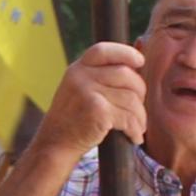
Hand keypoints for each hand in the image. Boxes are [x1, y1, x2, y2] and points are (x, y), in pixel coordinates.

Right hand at [37, 43, 149, 164]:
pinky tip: (134, 136)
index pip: (104, 51)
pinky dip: (135, 129)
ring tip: (138, 127)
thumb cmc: (74, 118)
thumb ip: (100, 76)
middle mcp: (81, 76)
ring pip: (131, 98)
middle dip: (140, 93)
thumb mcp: (80, 89)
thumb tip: (137, 65)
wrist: (56, 143)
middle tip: (138, 110)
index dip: (126, 53)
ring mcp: (88, 92)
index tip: (140, 62)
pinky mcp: (97, 111)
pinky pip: (128, 117)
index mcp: (78, 68)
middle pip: (126, 75)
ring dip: (140, 116)